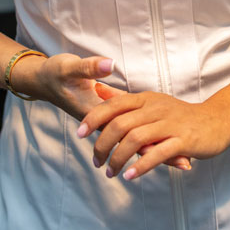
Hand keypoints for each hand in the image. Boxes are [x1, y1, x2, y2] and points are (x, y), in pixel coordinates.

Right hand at [16, 55, 190, 172]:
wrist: (43, 79)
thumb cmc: (55, 74)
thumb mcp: (69, 68)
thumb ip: (90, 68)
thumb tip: (109, 65)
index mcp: (96, 111)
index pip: (125, 131)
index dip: (146, 141)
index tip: (169, 149)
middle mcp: (103, 122)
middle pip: (134, 142)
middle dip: (159, 153)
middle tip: (186, 164)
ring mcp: (106, 122)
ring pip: (134, 142)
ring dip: (157, 153)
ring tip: (185, 163)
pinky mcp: (108, 117)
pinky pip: (130, 133)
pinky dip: (147, 141)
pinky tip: (165, 148)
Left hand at [80, 83, 229, 180]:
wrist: (218, 121)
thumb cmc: (181, 115)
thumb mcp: (152, 103)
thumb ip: (125, 101)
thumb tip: (98, 91)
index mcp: (147, 99)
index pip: (113, 105)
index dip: (93, 118)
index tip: (79, 133)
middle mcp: (156, 109)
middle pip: (120, 124)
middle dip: (102, 145)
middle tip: (97, 162)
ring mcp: (170, 124)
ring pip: (135, 140)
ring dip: (118, 158)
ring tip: (111, 172)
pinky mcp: (183, 141)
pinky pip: (157, 154)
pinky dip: (140, 166)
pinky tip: (130, 176)